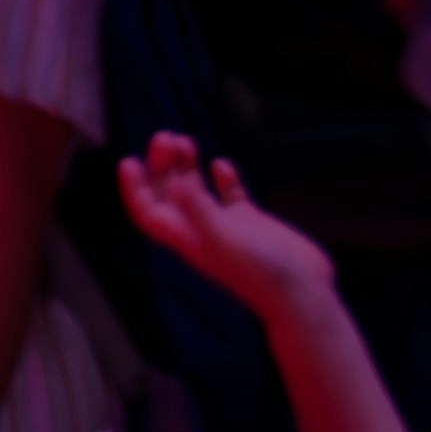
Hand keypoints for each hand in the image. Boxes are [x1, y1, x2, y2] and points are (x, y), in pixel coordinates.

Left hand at [118, 133, 332, 317]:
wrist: (302, 294)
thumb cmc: (260, 271)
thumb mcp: (224, 238)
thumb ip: (198, 210)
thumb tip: (173, 184)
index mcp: (186, 239)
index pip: (149, 213)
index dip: (134, 189)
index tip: (128, 161)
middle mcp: (201, 231)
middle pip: (169, 195)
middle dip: (162, 166)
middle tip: (165, 137)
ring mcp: (227, 226)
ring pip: (197, 191)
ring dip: (187, 166)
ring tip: (184, 140)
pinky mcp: (252, 222)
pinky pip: (230, 196)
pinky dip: (223, 178)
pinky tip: (221, 164)